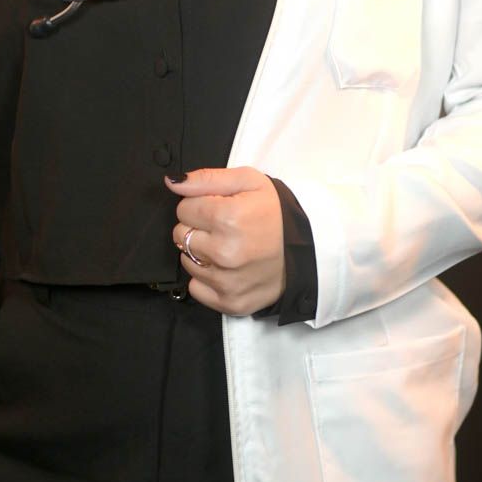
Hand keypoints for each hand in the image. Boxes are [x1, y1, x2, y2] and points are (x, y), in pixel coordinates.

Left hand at [164, 166, 284, 314]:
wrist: (309, 249)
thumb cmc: (277, 213)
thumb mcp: (248, 181)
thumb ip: (206, 178)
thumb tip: (173, 182)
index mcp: (228, 217)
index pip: (183, 208)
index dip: (200, 205)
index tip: (218, 208)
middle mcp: (225, 252)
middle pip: (180, 235)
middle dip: (198, 229)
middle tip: (224, 229)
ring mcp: (227, 281)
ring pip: (186, 261)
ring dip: (201, 253)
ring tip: (229, 247)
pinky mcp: (230, 302)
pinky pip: (196, 288)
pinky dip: (207, 279)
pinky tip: (228, 268)